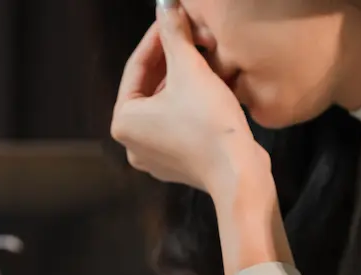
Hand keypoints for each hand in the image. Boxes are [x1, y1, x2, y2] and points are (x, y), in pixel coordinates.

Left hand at [110, 7, 263, 197]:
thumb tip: (166, 5)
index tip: (173, 18)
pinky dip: (186, 104)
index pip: (136, 67)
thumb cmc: (209, 123)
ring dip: (180, 80)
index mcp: (123, 122)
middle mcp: (131, 143)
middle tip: (188, 35)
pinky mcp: (175, 163)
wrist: (237, 171)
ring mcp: (152, 157)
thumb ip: (174, 35)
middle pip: (149, 87)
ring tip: (200, 56)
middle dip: (170, 60)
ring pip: (163, 105)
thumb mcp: (190, 69)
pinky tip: (206, 86)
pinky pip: (175, 124)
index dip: (157, 38)